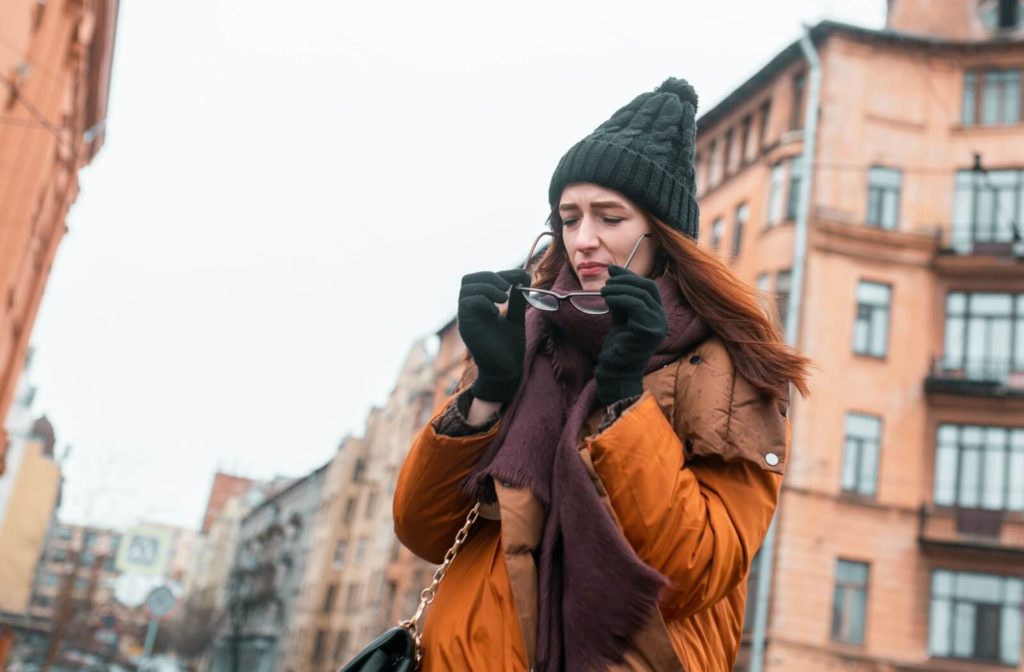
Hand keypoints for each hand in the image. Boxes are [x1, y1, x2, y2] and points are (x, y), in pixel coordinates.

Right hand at [457, 269, 530, 401]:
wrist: (506, 371)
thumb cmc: (509, 348)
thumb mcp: (516, 318)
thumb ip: (517, 300)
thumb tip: (523, 277)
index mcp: (481, 306)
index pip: (481, 279)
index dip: (500, 273)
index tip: (520, 277)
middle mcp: (470, 310)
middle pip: (468, 279)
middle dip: (489, 276)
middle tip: (507, 286)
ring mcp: (466, 318)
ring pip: (467, 288)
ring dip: (488, 287)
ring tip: (504, 298)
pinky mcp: (466, 327)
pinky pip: (467, 303)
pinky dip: (483, 300)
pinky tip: (497, 311)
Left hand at [596, 266, 667, 404]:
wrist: (616, 371)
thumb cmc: (618, 346)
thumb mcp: (620, 316)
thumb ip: (620, 297)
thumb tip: (614, 272)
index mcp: (656, 314)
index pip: (648, 287)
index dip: (631, 276)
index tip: (612, 271)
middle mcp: (661, 319)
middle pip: (648, 287)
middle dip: (626, 280)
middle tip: (607, 283)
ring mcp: (658, 325)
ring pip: (642, 295)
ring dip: (620, 289)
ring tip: (604, 292)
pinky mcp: (649, 331)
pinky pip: (636, 306)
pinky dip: (620, 298)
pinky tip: (608, 300)